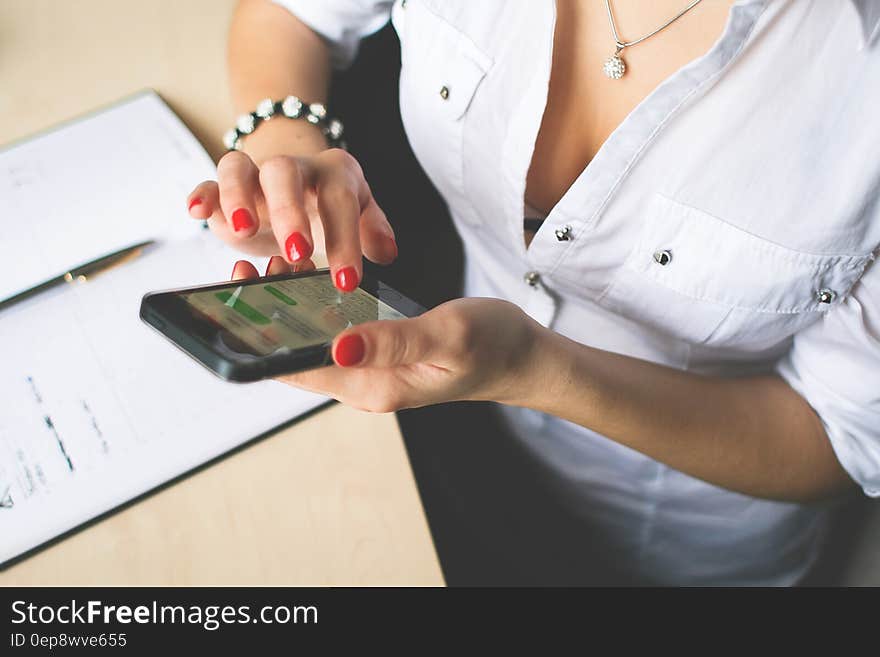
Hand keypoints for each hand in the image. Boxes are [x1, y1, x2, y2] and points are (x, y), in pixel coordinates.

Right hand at [187, 148, 396, 291]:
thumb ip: (372, 231)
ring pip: (239, 168)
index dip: (344, 240)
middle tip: (297, 253)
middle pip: (286, 175)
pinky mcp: (223, 188)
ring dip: (238, 197)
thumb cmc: (331, 207)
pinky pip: (209, 181)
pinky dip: (202, 193)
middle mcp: (294, 167)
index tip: (347, 281)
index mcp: (335, 174)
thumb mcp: (359, 217)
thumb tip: (386, 252)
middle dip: (290, 214)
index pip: (340, 201)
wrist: (298, 185)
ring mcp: (254, 175)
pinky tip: (197, 211)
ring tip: (242, 228)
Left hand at [231, 259, 543, 411]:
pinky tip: (309, 278)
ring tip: (275, 263)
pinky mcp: (381, 356)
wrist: (524, 357)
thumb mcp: (446, 336)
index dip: (264, 337)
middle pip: (300, 356)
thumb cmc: (493, 345)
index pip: (302, 368)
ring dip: (291, 309)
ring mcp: (373, 372)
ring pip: (315, 342)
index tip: (240, 298)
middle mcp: (366, 384)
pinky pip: (337, 335)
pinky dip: (317, 308)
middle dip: (268, 317)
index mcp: (376, 387)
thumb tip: (337, 346)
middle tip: (252, 267)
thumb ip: (392, 342)